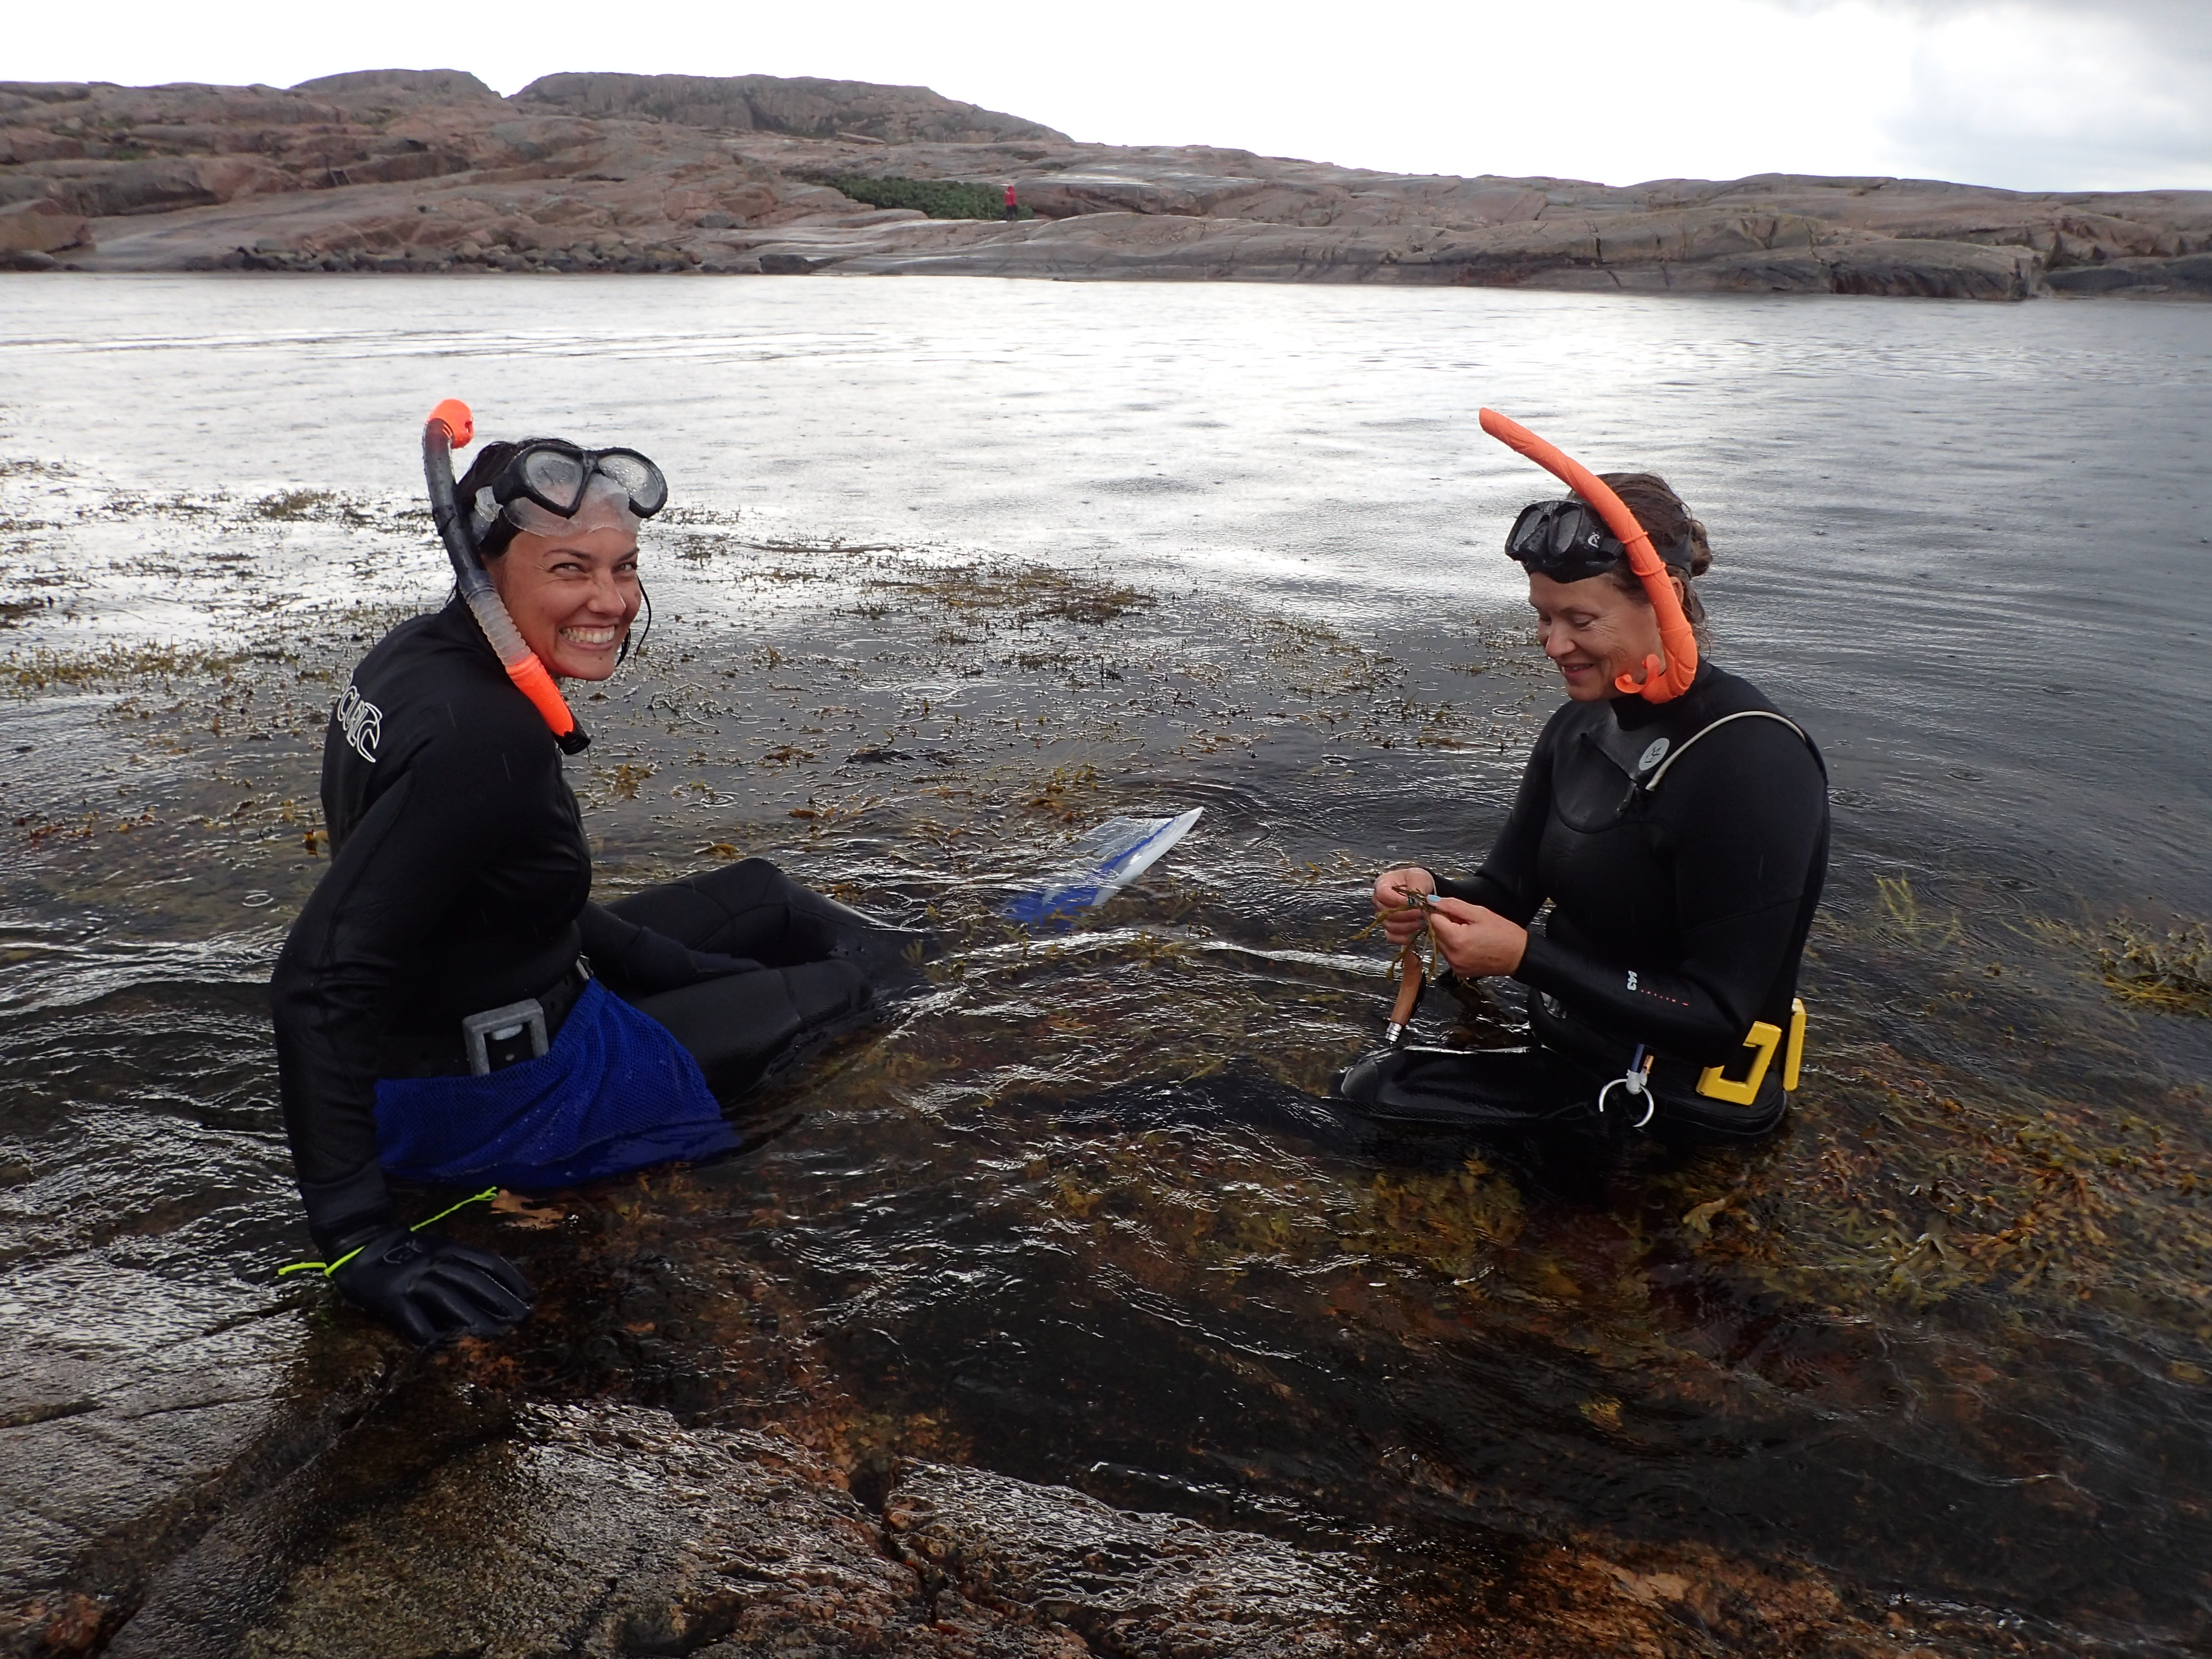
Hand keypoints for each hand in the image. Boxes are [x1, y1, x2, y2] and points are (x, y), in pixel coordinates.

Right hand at [332, 1226, 533, 1346]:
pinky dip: (430, 1334)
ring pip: (449, 1299)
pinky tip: (445, 1347)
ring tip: (493, 1335)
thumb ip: (461, 1263)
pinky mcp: (392, 1297)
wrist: (359, 1241)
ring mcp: (412, 1278)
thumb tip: (496, 1290)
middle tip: (521, 1320)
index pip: (488, 1262)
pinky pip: (414, 1319)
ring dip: (473, 1318)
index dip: (511, 1280)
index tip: (531, 1297)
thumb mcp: (437, 1247)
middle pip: (474, 1281)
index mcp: (449, 1247)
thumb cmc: (406, 1250)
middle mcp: (434, 1260)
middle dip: (500, 1301)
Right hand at [1372, 867, 1433, 945]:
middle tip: (1421, 913)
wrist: (1424, 890)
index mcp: (1382, 884)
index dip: (1397, 900)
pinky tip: (1416, 931)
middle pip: (1385, 912)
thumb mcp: (1419, 877)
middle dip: (1406, 914)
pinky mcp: (1389, 928)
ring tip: (1422, 921)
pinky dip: (1404, 937)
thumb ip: (1416, 888)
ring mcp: (1383, 916)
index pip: (1382, 894)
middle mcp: (1379, 901)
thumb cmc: (1418, 881)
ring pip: (1389, 926)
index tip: (1414, 902)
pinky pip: (1392, 937)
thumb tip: (1415, 902)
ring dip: (1407, 926)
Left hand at [1423, 898, 1527, 978]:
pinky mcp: (1459, 971)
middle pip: (1435, 933)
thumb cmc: (1503, 933)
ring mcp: (1456, 966)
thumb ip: (1453, 905)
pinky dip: (1454, 948)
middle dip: (1445, 924)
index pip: (1433, 920)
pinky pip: (1448, 955)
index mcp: (1456, 939)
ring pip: (1440, 944)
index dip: (1441, 912)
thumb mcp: (1479, 913)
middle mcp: (1453, 955)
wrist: (1518, 955)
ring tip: (1468, 933)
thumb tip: (1432, 901)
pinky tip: (1469, 944)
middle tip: (1464, 922)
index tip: (1453, 911)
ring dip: (1449, 936)